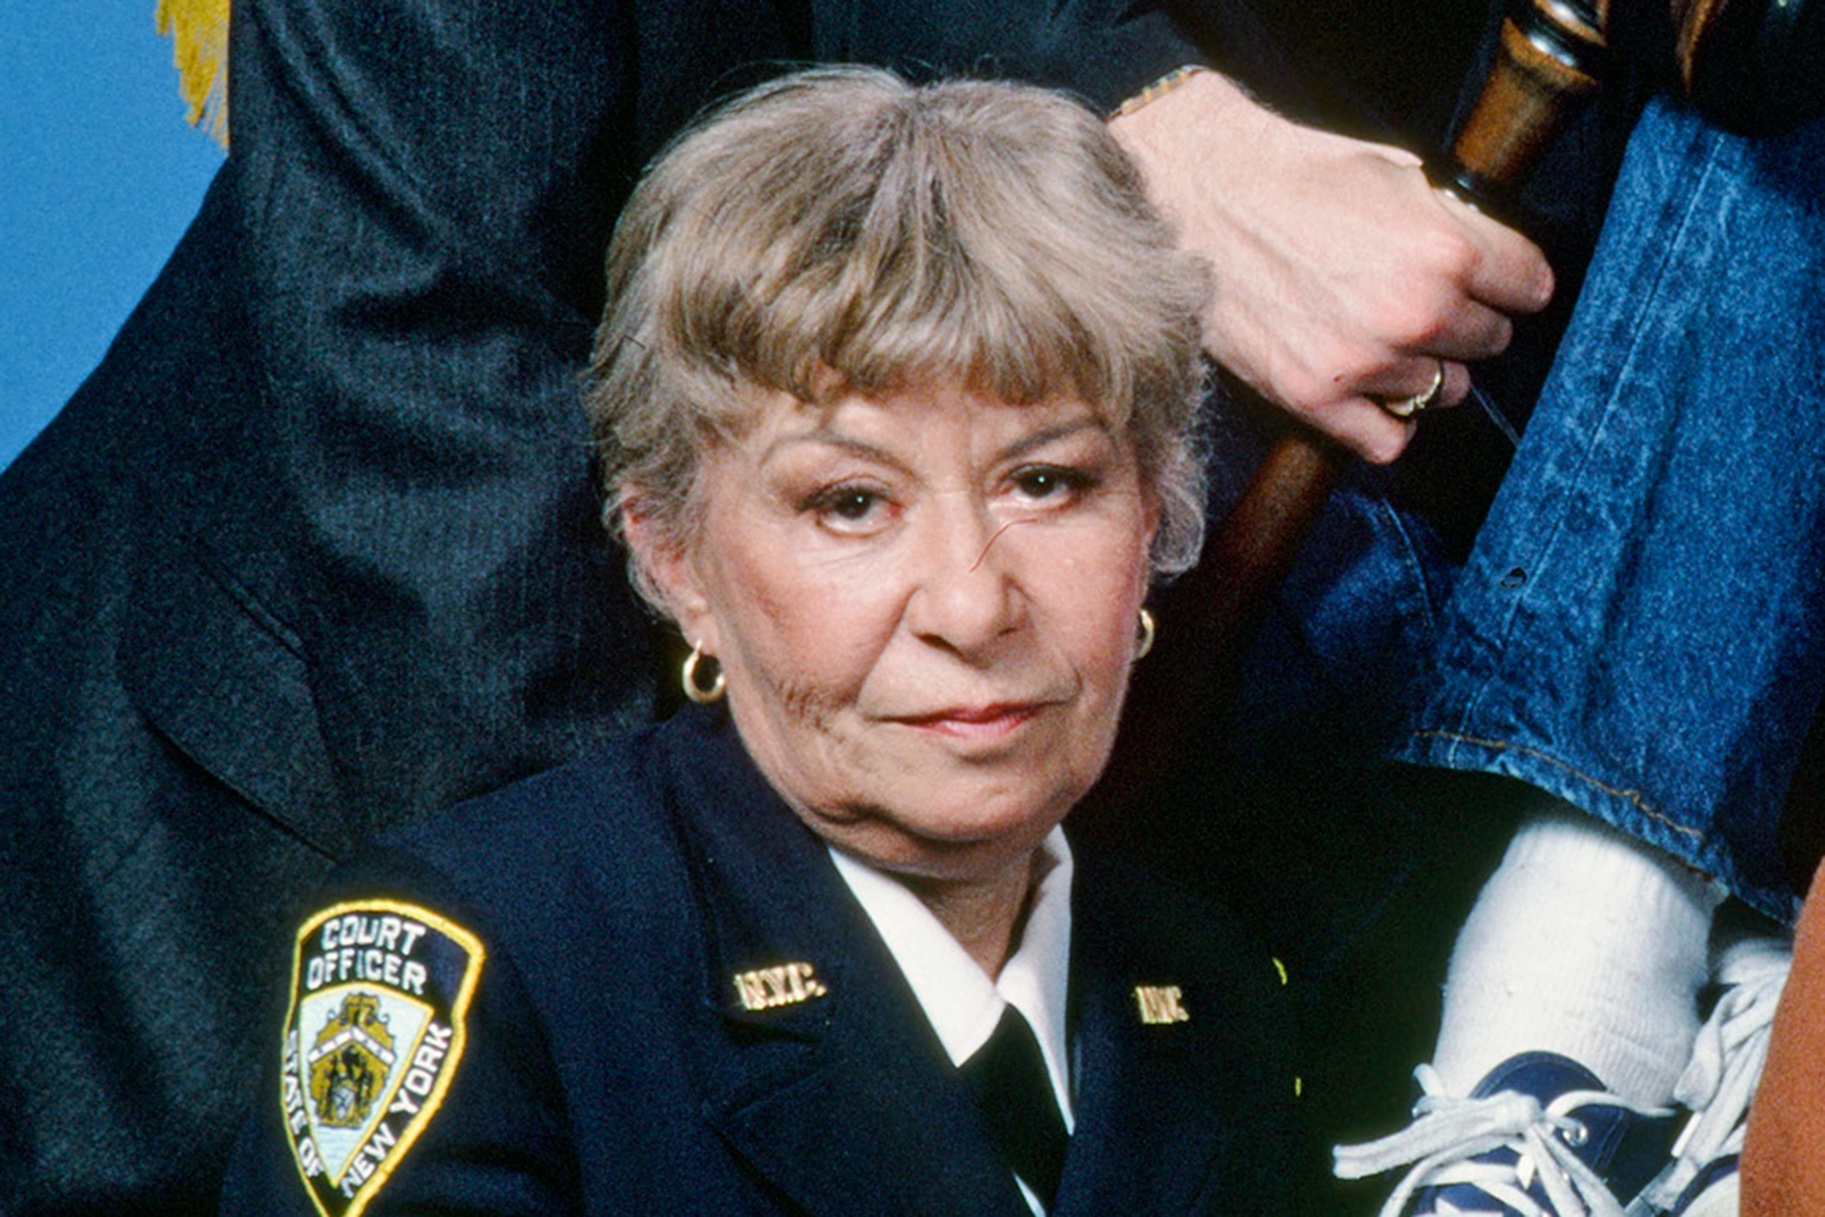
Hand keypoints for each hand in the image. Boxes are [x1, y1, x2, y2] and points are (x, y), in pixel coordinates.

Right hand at [1109, 70, 1554, 462]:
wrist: (1197, 200)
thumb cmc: (1291, 176)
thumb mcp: (1396, 172)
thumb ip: (1455, 222)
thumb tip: (1493, 258)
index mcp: (1446, 247)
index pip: (1530, 286)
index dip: (1510, 275)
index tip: (1490, 275)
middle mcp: (1415, 311)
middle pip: (1491, 340)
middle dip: (1466, 318)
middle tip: (1421, 295)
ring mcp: (1365, 362)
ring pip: (1444, 390)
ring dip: (1424, 367)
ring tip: (1383, 333)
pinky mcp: (1315, 396)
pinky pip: (1388, 439)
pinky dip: (1386, 419)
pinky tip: (1369, 386)